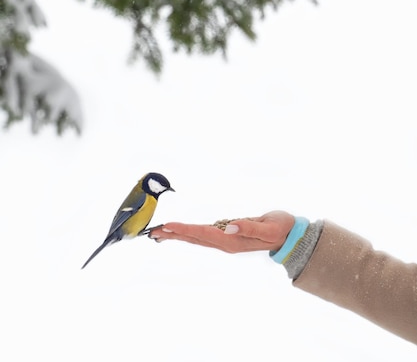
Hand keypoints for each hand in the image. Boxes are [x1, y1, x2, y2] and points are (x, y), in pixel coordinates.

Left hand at [149, 211, 294, 253]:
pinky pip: (205, 235)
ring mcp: (227, 241)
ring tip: (161, 233)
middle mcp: (226, 243)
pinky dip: (191, 233)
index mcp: (233, 241)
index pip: (203, 234)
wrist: (291, 236)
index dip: (185, 230)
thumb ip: (250, 225)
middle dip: (174, 235)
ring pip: (198, 238)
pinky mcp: (229, 236)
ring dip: (179, 235)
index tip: (169, 226)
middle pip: (195, 239)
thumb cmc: (281, 229)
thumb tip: (230, 225)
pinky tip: (183, 232)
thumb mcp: (269, 226)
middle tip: (153, 232)